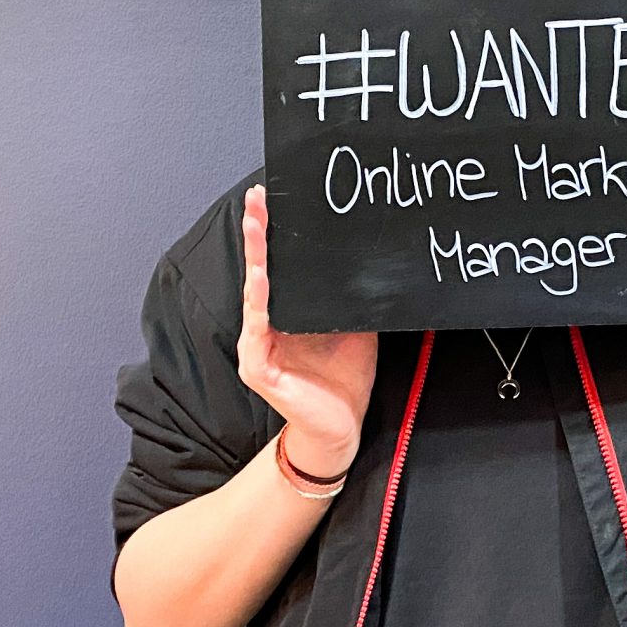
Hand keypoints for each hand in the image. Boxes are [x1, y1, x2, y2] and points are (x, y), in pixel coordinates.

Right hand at [239, 183, 378, 474]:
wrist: (342, 428)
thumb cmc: (344, 380)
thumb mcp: (354, 327)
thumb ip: (352, 297)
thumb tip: (372, 259)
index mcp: (286, 315)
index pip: (277, 267)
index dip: (275, 234)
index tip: (275, 199)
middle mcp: (265, 326)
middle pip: (260, 270)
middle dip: (259, 232)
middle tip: (258, 198)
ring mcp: (257, 345)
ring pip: (255, 292)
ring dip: (255, 257)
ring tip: (256, 224)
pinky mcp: (258, 366)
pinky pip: (257, 327)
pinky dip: (258, 301)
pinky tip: (260, 278)